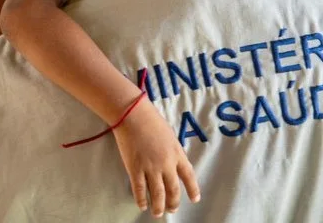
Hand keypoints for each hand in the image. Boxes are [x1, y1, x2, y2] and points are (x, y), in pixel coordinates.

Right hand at [112, 99, 200, 217]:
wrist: (132, 115)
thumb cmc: (150, 119)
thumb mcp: (169, 134)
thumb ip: (171, 149)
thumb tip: (171, 160)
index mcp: (177, 153)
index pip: (188, 176)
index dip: (193, 189)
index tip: (195, 199)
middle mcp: (166, 164)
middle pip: (173, 189)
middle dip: (173, 202)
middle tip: (172, 209)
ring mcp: (151, 168)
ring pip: (158, 194)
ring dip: (159, 206)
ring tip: (158, 213)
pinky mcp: (135, 169)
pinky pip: (140, 189)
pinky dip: (141, 199)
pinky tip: (142, 205)